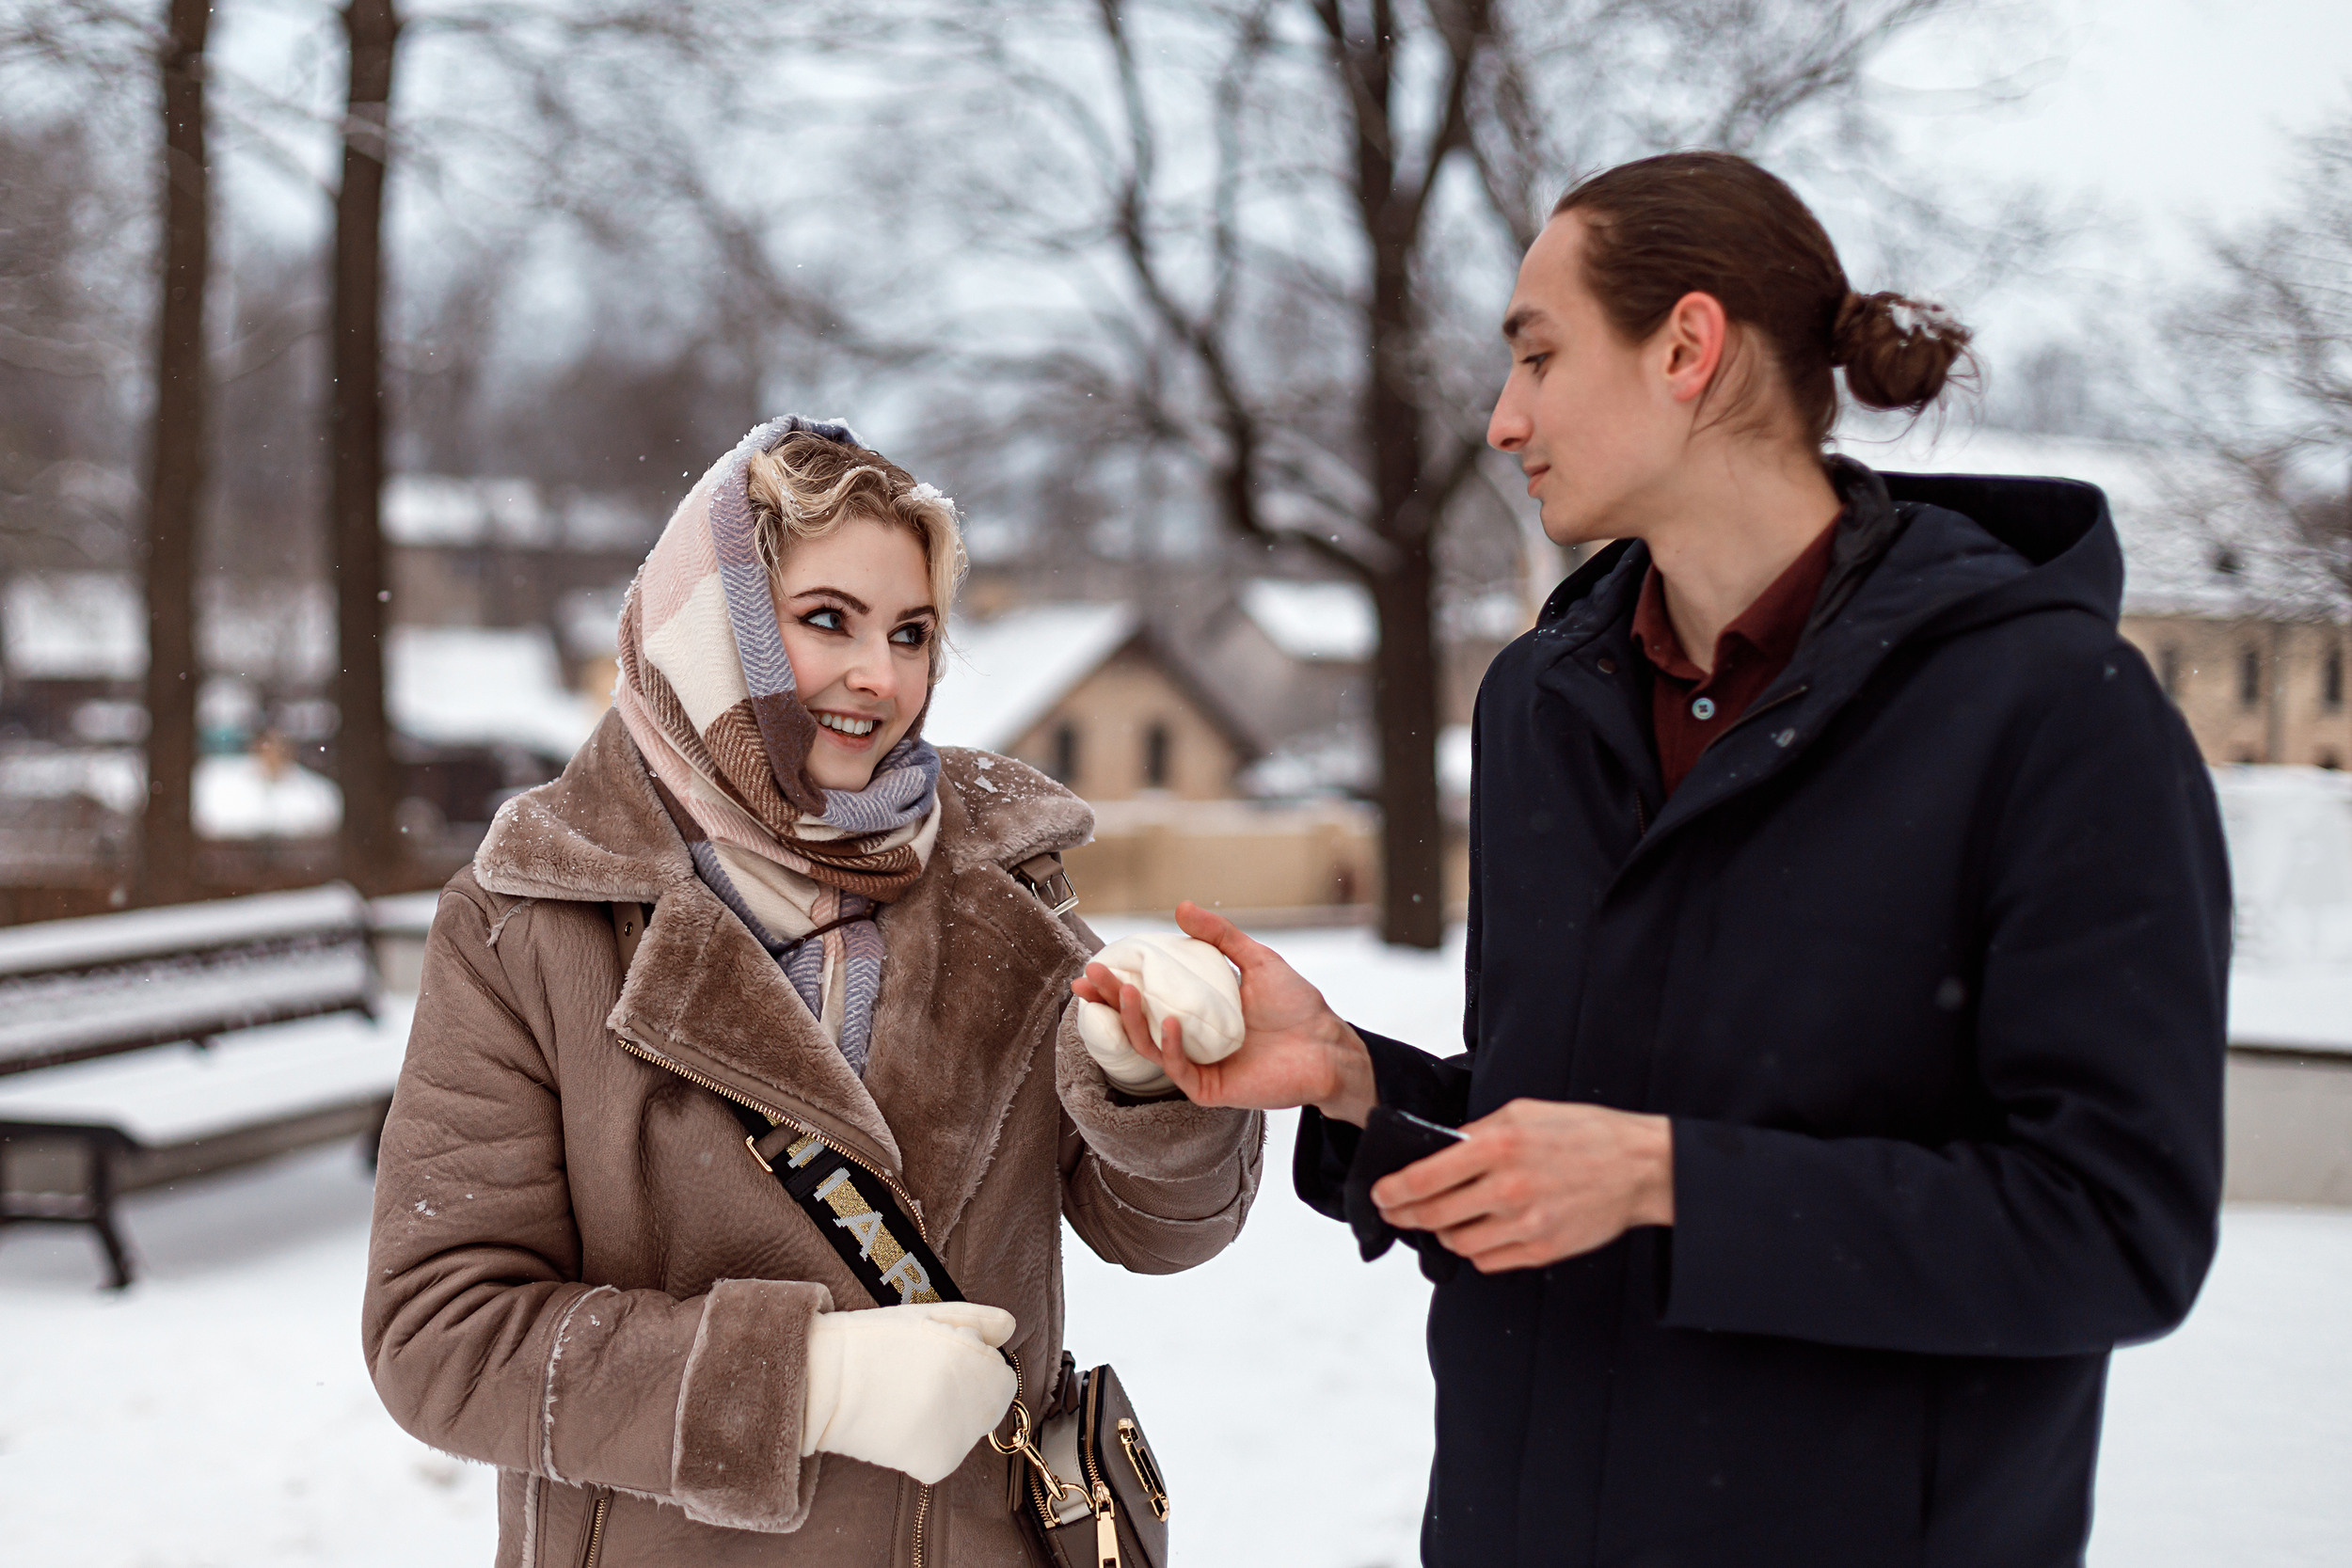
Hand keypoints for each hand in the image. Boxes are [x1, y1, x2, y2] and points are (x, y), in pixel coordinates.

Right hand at [800, 1302, 1018, 1484]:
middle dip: (966, 1395)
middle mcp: (971, 1400)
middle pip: (988, 1406)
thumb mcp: (929, 1315)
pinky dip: (928, 1446)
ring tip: (908, 1400)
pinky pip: (945, 1456)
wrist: (826, 1384)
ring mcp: (956, 1435)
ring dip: (949, 1420)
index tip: (945, 1363)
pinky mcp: (936, 1464)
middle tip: (922, 1382)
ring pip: (967, 1432)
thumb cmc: (876, 1344)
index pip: (1002, 1379)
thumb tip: (1010, 1328)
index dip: (975, 1369)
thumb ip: (979, 1319)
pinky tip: (903, 1425)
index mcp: (974, 1360)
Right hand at [1070, 901, 1376, 1124]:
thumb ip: (1219, 936)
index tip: (1095, 965)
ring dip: (1133, 1019)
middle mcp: (1190, 1037)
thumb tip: (1180, 907)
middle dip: (1111, 1000)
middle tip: (1091, 978)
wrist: (1327, 1045)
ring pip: (1149, 1045)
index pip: (1147, 995)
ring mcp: (1197, 1064)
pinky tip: (1172, 1021)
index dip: (1117, 983)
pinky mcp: (1209, 1087)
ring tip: (1126, 991)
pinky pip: (1178, 1068)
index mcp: (1196, 1008)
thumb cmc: (1296, 1006)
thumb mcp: (1256, 960)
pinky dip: (1171, 1045)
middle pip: (1137, 1021)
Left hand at [1371, 1099, 1673, 1272]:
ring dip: (1444, 1233)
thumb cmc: (1583, 1133)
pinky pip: (1489, 1261)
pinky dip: (1478, 1249)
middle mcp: (1508, 1188)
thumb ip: (1478, 1132)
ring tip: (1445, 1219)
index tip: (1381, 1195)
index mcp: (1499, 1146)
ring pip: (1458, 1243)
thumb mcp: (1524, 1112)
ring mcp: (1526, 1225)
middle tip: (1398, 1212)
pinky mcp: (1542, 1250)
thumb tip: (1439, 1150)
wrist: (1640, 1166)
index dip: (1393, 1190)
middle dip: (1407, 1216)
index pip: (1426, 1177)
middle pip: (1434, 1215)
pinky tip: (1482, 1231)